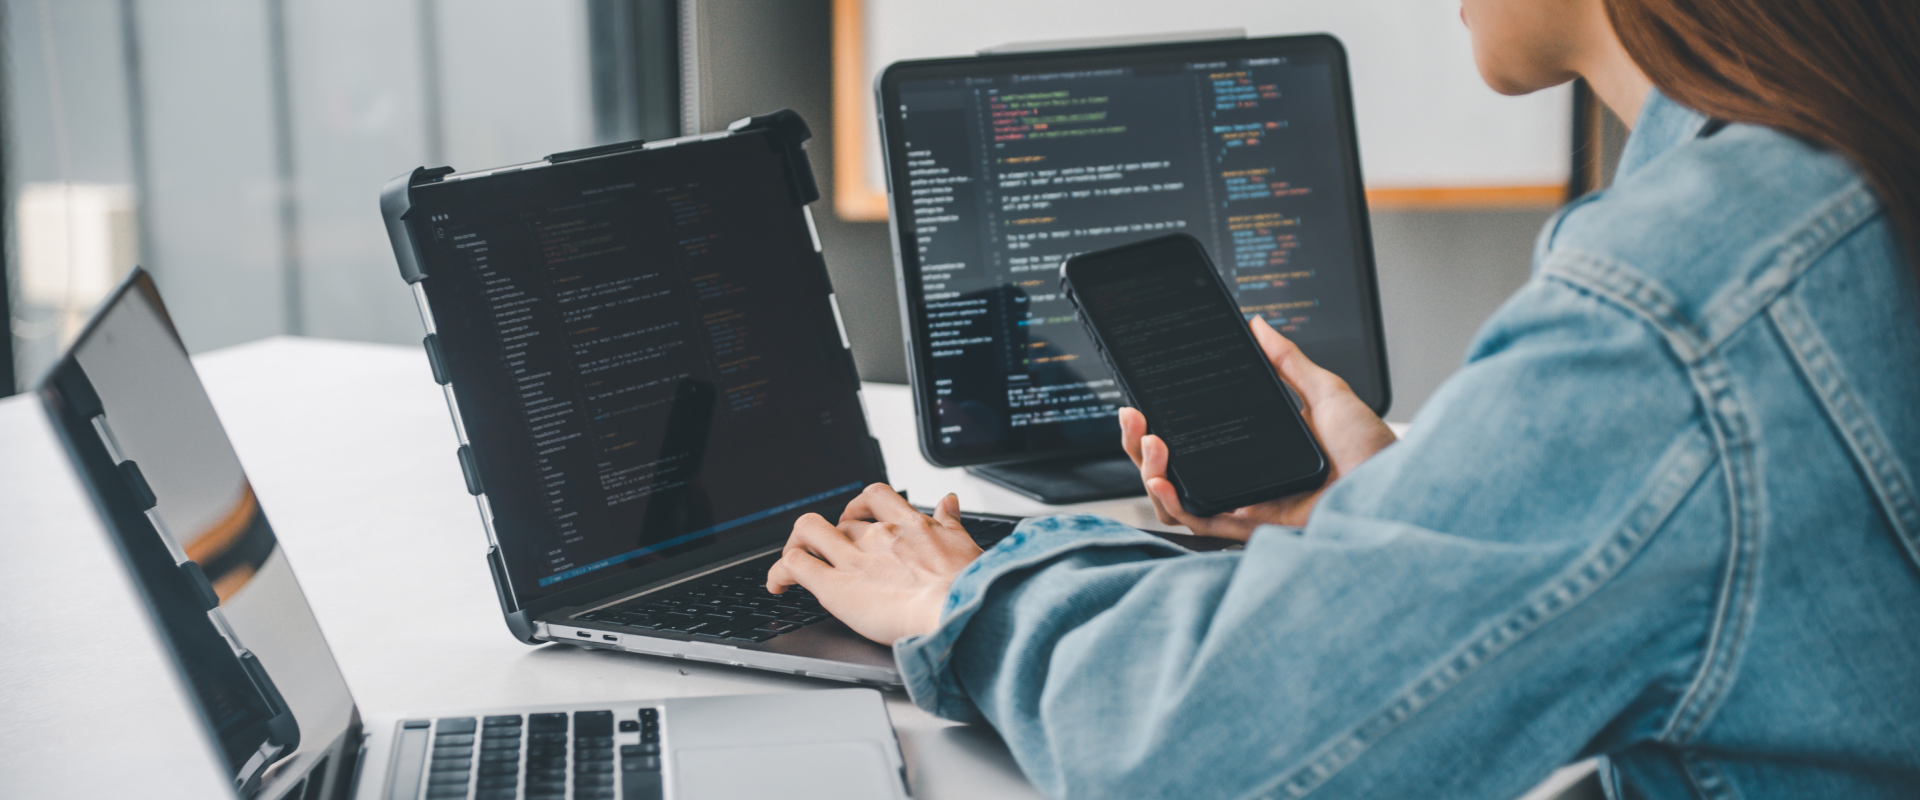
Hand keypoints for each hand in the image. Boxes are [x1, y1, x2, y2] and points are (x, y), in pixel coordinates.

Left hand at [766, 483, 982, 644]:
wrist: (956, 609)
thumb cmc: (967, 586)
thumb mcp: (965, 542)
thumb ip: (951, 521)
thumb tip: (949, 501)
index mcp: (908, 525)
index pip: (873, 498)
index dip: (858, 508)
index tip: (855, 520)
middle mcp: (876, 536)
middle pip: (839, 521)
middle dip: (829, 534)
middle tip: (826, 553)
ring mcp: (852, 558)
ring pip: (807, 531)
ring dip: (797, 544)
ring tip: (794, 562)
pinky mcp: (834, 586)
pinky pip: (794, 565)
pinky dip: (780, 571)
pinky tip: (778, 584)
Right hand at [1120, 316, 1397, 537]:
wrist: (1398, 486)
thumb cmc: (1375, 451)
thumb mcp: (1326, 392)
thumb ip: (1287, 360)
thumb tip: (1260, 326)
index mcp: (1256, 453)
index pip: (1194, 443)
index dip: (1161, 426)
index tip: (1144, 401)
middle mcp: (1246, 483)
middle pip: (1174, 473)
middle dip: (1139, 446)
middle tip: (1135, 416)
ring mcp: (1247, 508)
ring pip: (1177, 502)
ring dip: (1150, 473)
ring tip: (1150, 442)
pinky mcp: (1255, 530)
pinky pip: (1201, 524)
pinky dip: (1174, 504)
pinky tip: (1162, 481)